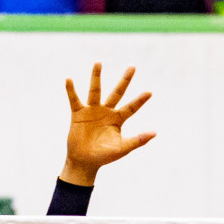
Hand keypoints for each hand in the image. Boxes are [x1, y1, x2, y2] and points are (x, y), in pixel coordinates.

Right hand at [61, 63, 154, 185]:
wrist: (84, 161)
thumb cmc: (104, 156)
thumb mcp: (123, 148)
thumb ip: (138, 140)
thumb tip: (155, 132)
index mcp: (118, 120)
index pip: (132, 107)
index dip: (140, 101)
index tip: (150, 92)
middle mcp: (106, 112)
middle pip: (117, 93)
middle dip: (125, 81)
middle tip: (133, 67)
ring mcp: (92, 111)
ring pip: (95, 91)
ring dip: (96, 77)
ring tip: (98, 62)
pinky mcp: (78, 114)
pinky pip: (74, 99)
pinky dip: (71, 90)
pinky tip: (69, 79)